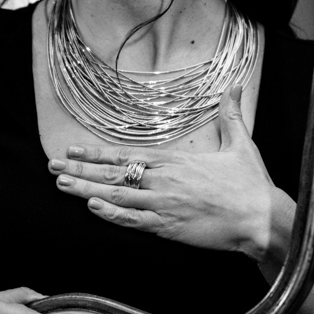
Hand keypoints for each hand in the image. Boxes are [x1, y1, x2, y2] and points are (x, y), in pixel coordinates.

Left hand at [49, 85, 294, 261]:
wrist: (261, 219)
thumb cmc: (251, 184)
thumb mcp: (241, 143)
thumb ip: (231, 114)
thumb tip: (236, 85)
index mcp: (174, 161)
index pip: (126, 153)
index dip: (96, 152)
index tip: (72, 148)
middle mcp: (163, 180)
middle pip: (113, 173)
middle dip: (80, 169)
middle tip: (52, 166)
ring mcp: (163, 205)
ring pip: (116, 196)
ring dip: (86, 190)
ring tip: (61, 184)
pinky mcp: (169, 227)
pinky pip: (133, 221)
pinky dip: (111, 215)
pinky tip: (92, 208)